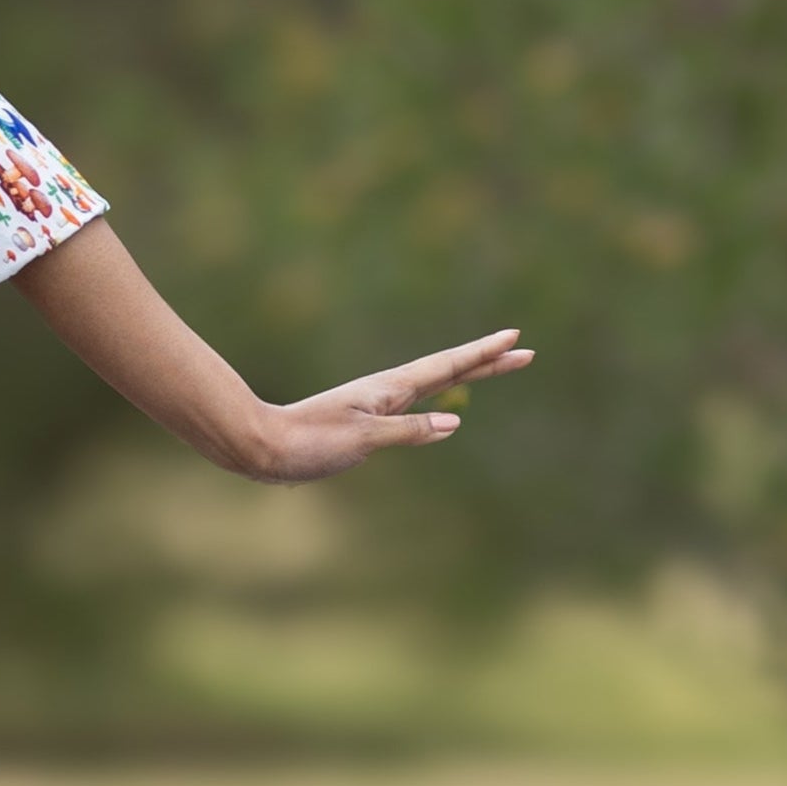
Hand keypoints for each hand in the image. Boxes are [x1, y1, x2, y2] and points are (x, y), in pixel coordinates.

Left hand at [238, 331, 531, 482]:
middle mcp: (386, 393)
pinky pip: (415, 407)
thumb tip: (454, 425)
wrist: (262, 446)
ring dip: (466, 376)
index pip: (446, 369)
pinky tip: (441, 410)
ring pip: (432, 387)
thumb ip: (406, 431)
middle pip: (448, 373)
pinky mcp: (365, 422)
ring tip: (494, 366)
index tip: (514, 338)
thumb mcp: (360, 439)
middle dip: (486, 363)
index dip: (482, 356)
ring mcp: (377, 406)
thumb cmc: (308, 442)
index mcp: (388, 391)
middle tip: (524, 351)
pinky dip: (438, 401)